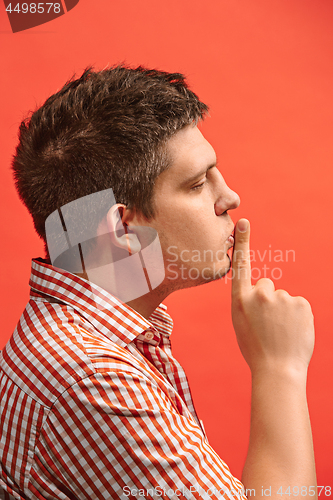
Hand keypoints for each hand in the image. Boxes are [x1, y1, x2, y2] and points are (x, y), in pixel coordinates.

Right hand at [231, 219, 314, 374]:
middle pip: (266, 286)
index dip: (243, 243)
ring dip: (284, 311)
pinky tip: (293, 330)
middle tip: (268, 324)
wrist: (278, 370)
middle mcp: (260, 294)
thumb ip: (247, 302)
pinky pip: (298, 304)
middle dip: (268, 300)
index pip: (241, 265)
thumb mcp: (240, 323)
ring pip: (283, 298)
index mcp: (240, 300)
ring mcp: (282, 297)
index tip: (244, 223)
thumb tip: (262, 293)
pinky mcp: (301, 303)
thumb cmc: (256, 349)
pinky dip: (297, 315)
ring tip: (281, 332)